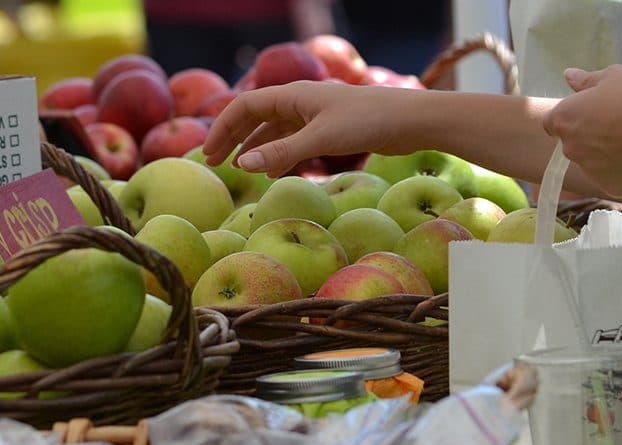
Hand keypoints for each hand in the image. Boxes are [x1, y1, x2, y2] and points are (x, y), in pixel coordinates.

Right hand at [203, 81, 427, 176]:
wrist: (411, 120)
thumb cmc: (368, 123)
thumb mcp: (321, 139)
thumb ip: (282, 152)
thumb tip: (242, 166)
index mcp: (294, 95)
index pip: (245, 106)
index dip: (223, 128)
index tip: (209, 155)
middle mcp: (301, 101)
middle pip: (255, 116)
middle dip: (233, 138)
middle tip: (214, 163)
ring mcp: (315, 115)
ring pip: (274, 129)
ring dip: (255, 148)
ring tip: (239, 170)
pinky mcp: (331, 129)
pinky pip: (293, 140)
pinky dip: (278, 154)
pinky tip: (274, 172)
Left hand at [543, 65, 621, 197]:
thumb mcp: (614, 76)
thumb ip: (586, 80)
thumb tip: (567, 75)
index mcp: (564, 118)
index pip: (552, 122)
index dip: (570, 117)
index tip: (589, 113)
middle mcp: (570, 148)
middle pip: (573, 142)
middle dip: (589, 135)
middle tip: (618, 124)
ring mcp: (589, 170)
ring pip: (592, 162)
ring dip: (604, 154)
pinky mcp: (609, 186)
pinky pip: (611, 177)